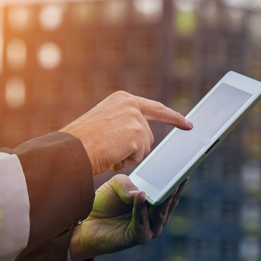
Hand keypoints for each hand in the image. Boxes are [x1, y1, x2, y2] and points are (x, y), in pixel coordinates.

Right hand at [61, 91, 192, 174]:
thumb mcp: (102, 123)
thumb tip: (142, 140)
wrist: (71, 148)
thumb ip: (123, 124)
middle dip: (135, 149)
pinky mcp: (136, 134)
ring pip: (144, 147)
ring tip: (107, 151)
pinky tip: (111, 156)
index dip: (173, 118)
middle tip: (111, 151)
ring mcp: (134, 118)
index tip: (189, 124)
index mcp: (122, 98)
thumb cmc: (80, 141)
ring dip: (128, 156)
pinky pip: (139, 156)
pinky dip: (126, 162)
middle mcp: (130, 104)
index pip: (154, 108)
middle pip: (148, 135)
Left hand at [68, 174, 187, 260]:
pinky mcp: (138, 238)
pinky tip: (141, 196)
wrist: (85, 223)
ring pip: (160, 214)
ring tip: (168, 187)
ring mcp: (149, 229)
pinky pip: (142, 222)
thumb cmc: (104, 202)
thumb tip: (140, 193)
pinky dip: (141, 209)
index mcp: (154, 204)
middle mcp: (155, 217)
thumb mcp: (116, 185)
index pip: (171, 192)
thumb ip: (128, 185)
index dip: (179, 180)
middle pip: (169, 202)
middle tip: (182, 175)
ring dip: (164, 200)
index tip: (186, 168)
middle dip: (176, 189)